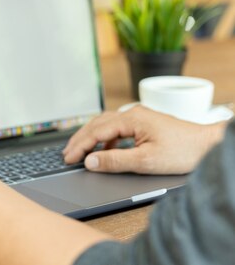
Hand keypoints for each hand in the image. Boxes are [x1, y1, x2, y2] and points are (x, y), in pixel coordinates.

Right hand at [63, 105, 225, 174]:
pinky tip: (103, 150)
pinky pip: (116, 128)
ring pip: (105, 124)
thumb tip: (90, 161)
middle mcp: (132, 113)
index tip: (69, 159)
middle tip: (67, 155)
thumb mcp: (146, 161)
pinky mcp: (143, 123)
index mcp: (131, 119)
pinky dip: (104, 138)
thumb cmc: (183, 152)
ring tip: (79, 152)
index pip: (96, 131)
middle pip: (96, 124)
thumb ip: (115, 161)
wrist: (208, 145)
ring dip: (90, 137)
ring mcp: (138, 117)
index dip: (80, 146)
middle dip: (80, 140)